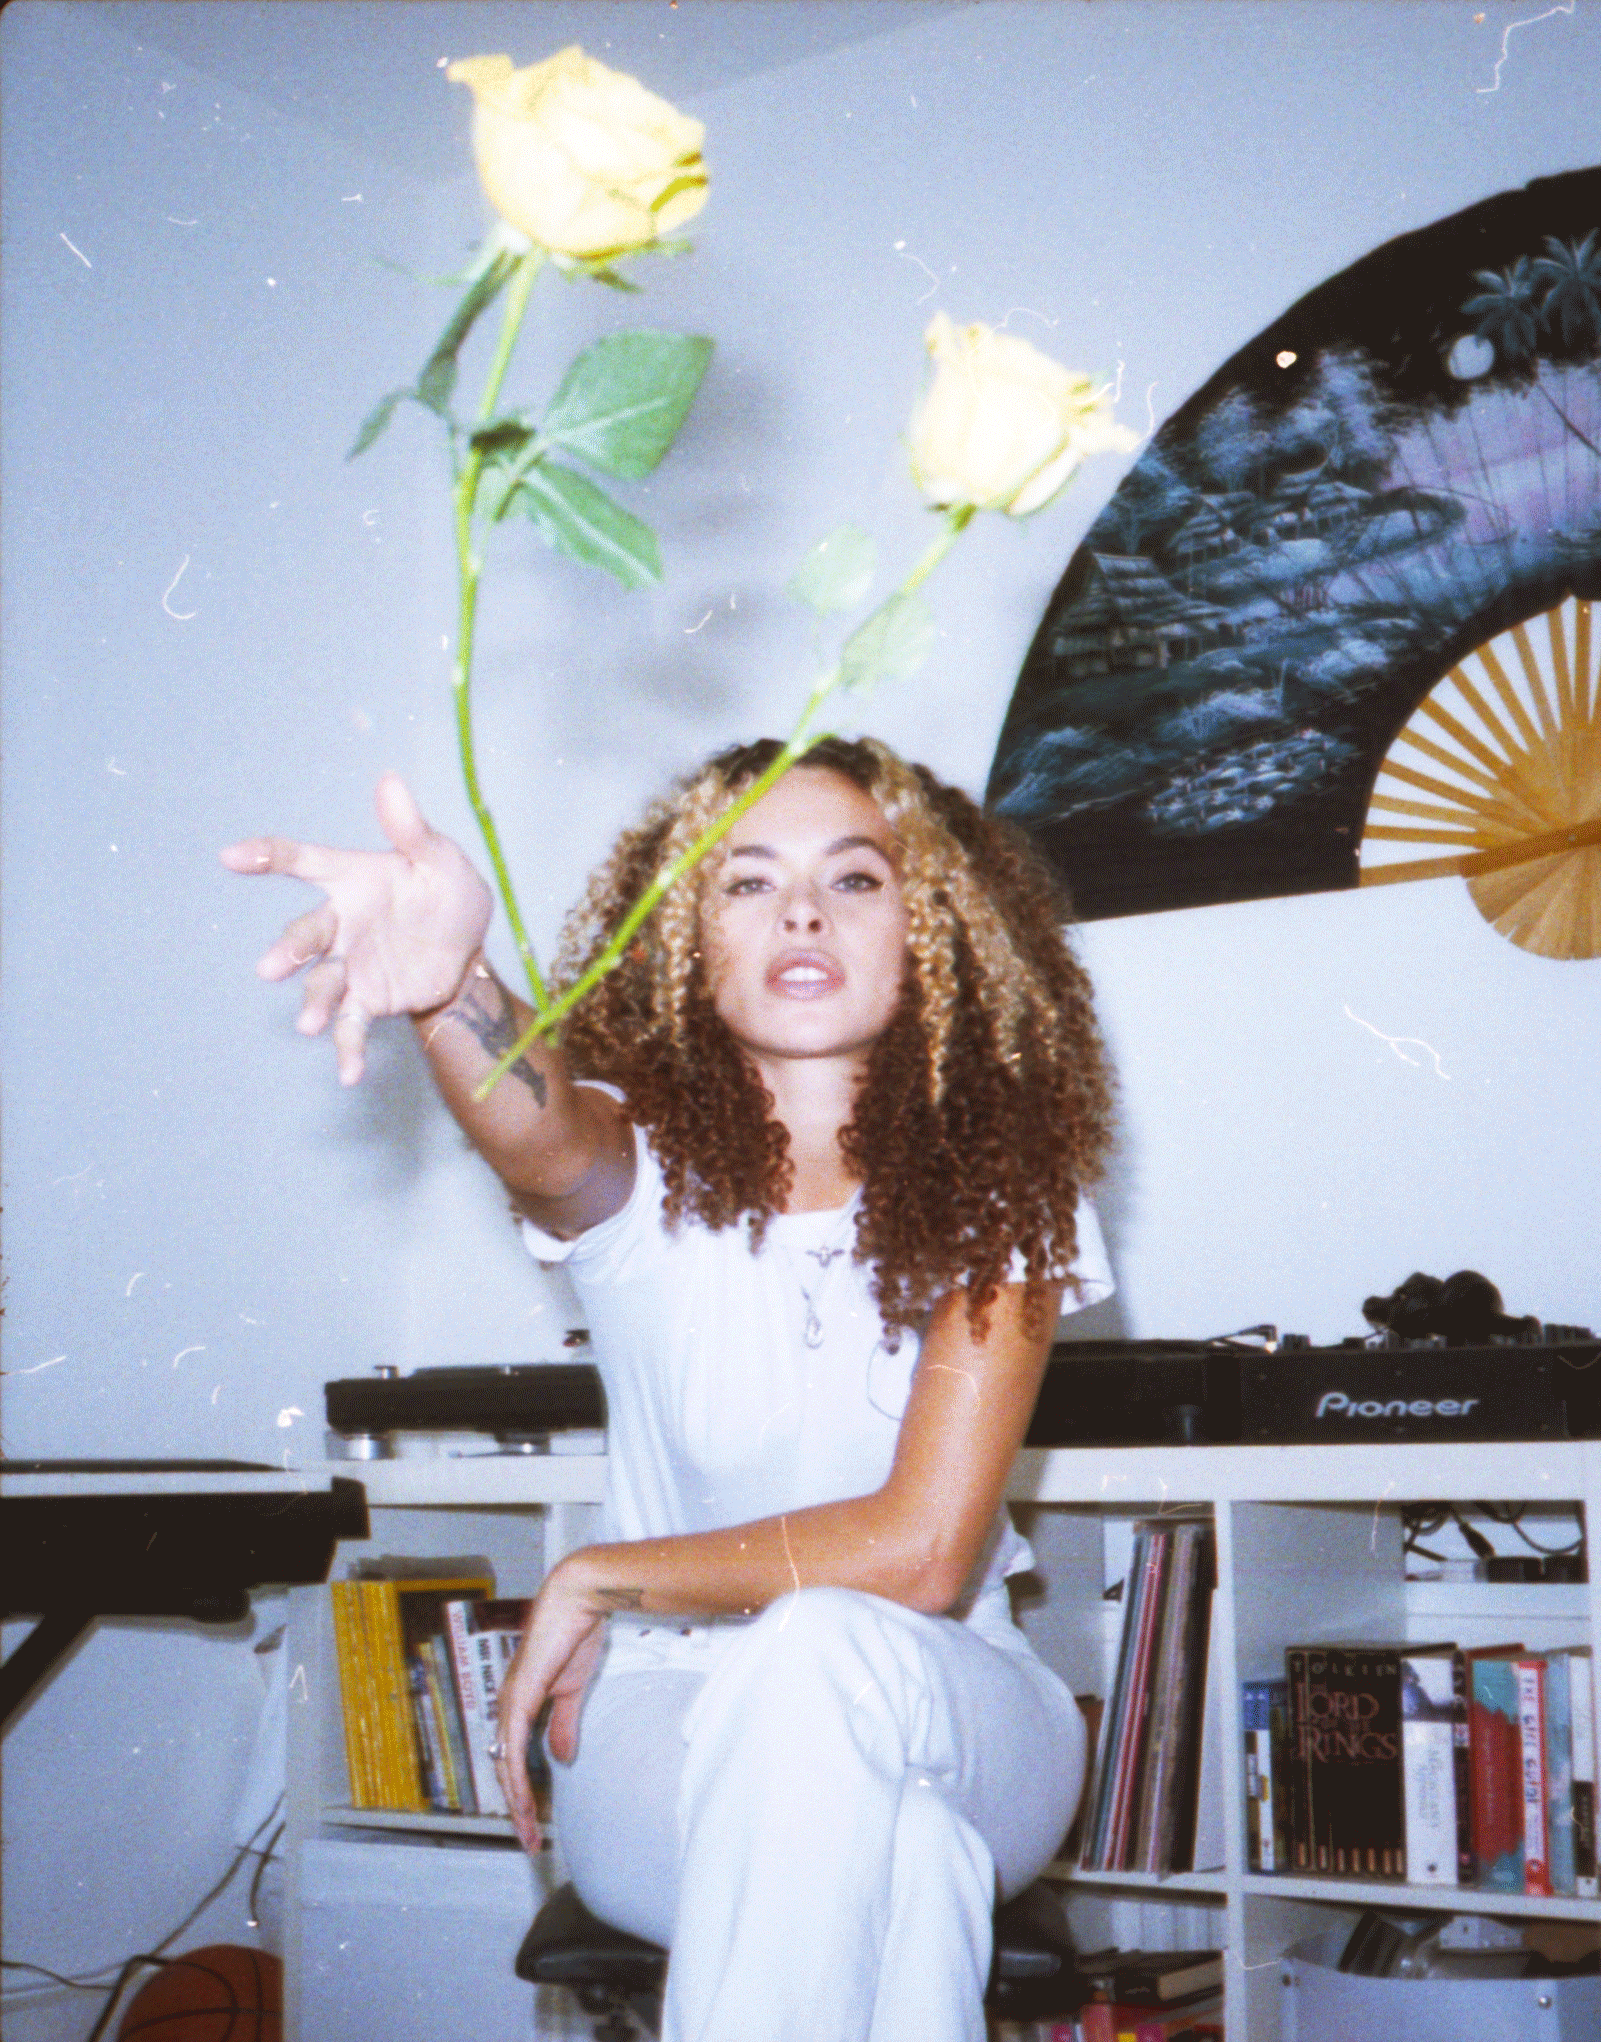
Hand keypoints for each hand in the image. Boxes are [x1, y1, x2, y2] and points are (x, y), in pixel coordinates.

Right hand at [221, 775, 492, 1084]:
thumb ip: (412, 830)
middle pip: (306, 934)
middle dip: (288, 950)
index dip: (266, 857)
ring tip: (309, 1025)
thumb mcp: (440, 859)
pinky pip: (351, 1026)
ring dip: (313, 1004)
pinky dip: (347, 1050)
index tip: (231, 857)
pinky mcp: (366, 999)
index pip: (302, 862)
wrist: (467, 950)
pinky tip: (349, 1075)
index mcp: (351, 879)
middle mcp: (340, 923)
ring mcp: (349, 964)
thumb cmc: (446, 893)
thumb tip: (389, 781)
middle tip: (272, 967)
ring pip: (321, 984)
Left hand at [494, 1561, 608, 1852]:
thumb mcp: (572, 1690)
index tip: (533, 1823)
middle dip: (516, 1808)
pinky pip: (513, 1743)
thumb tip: (561, 1758)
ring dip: (516, 1800)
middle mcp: (507, 1704)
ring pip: (505, 1762)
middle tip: (528, 1842)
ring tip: (527, 1831)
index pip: (514, 1757)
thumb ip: (564, 1723)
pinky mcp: (519, 1694)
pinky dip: (515, 1773)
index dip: (522, 1792)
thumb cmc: (574, 1635)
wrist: (578, 1600)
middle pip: (504, 1768)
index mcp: (520, 1703)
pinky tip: (522, 1797)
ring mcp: (510, 1700)